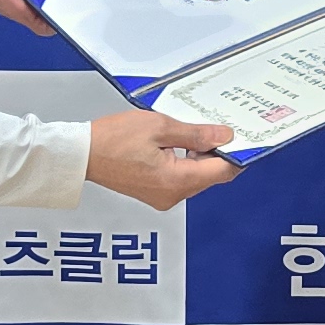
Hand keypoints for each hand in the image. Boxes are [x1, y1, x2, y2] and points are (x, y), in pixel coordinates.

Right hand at [83, 103, 238, 208]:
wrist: (82, 154)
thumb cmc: (112, 139)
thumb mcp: (160, 127)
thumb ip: (196, 134)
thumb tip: (224, 137)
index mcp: (177, 180)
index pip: (222, 171)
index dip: (235, 154)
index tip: (241, 138)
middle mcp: (172, 195)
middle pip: (211, 176)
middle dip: (217, 153)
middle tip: (214, 128)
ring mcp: (163, 197)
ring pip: (196, 177)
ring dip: (199, 156)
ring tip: (189, 131)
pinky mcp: (154, 193)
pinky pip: (180, 179)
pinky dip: (185, 162)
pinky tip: (176, 143)